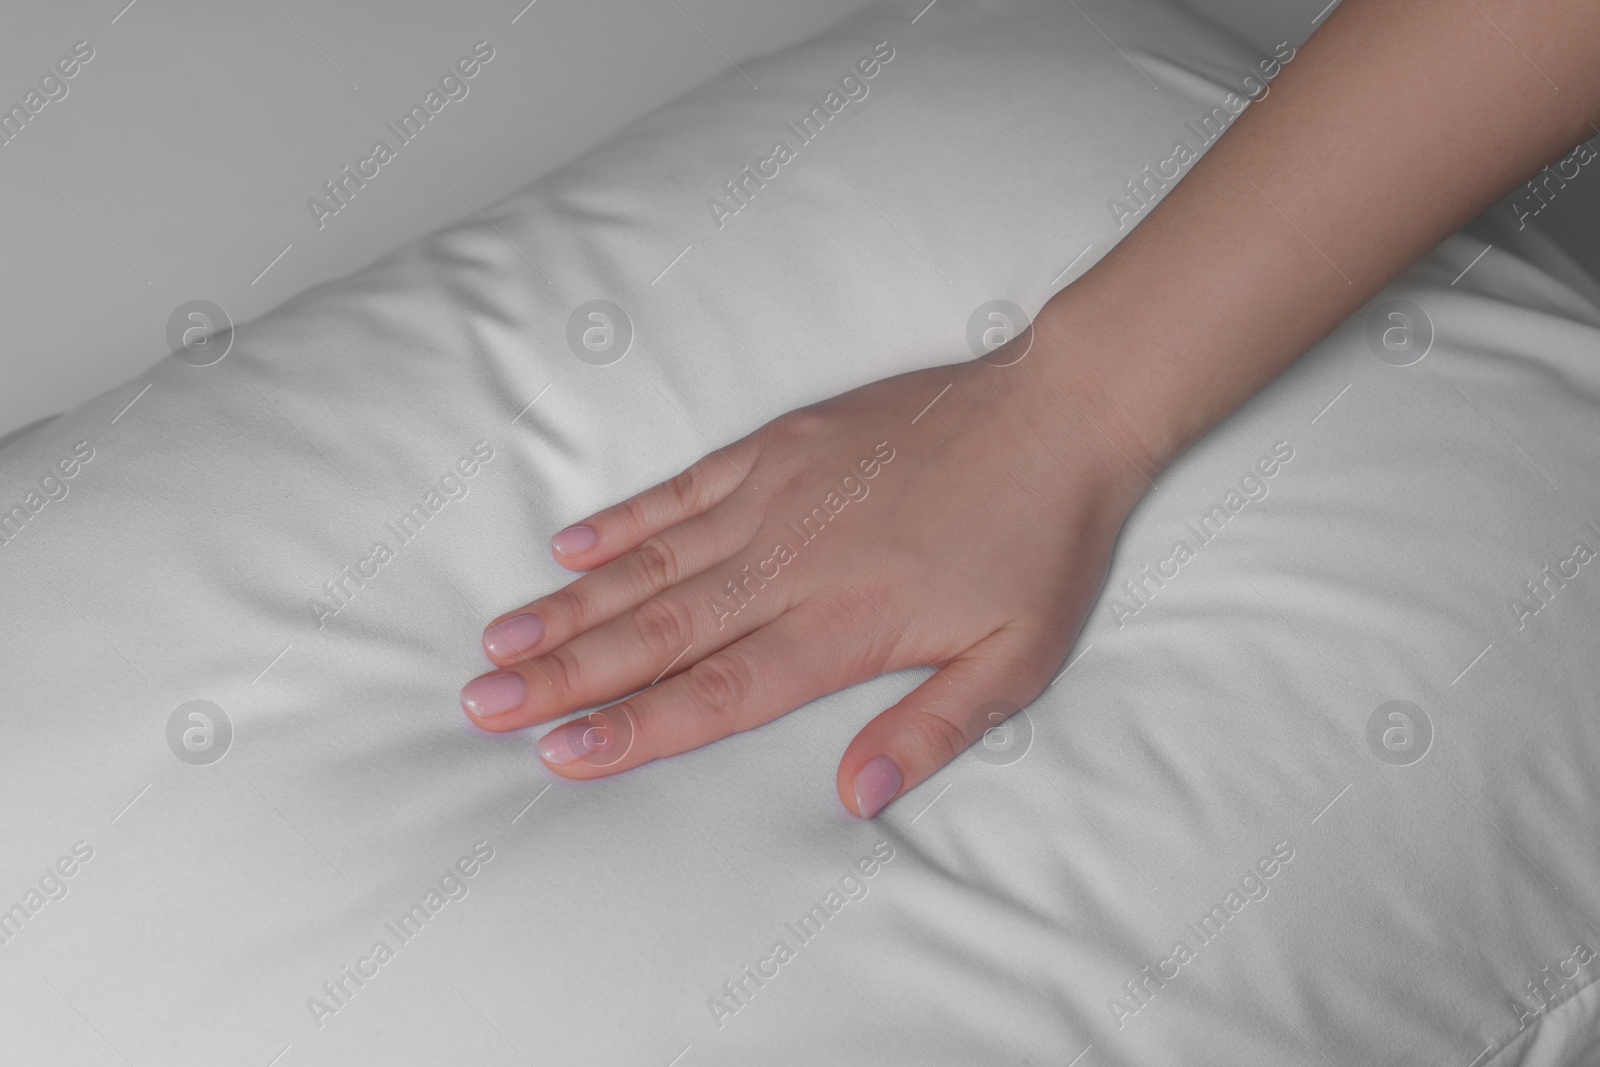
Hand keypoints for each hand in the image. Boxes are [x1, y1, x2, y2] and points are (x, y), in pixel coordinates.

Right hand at [460, 334, 1149, 816]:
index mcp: (841, 625)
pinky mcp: (782, 444)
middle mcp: (790, 561)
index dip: (631, 726)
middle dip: (563, 673)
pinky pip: (684, 489)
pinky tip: (573, 549)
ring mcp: (777, 494)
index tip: (556, 752)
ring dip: (573, 607)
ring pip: (653, 564)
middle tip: (483, 701)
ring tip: (502, 638)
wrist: (1059, 413)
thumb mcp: (1017, 659)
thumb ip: (930, 732)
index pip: (716, 690)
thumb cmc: (1041, 542)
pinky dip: (625, 523)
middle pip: (658, 632)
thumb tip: (856, 799)